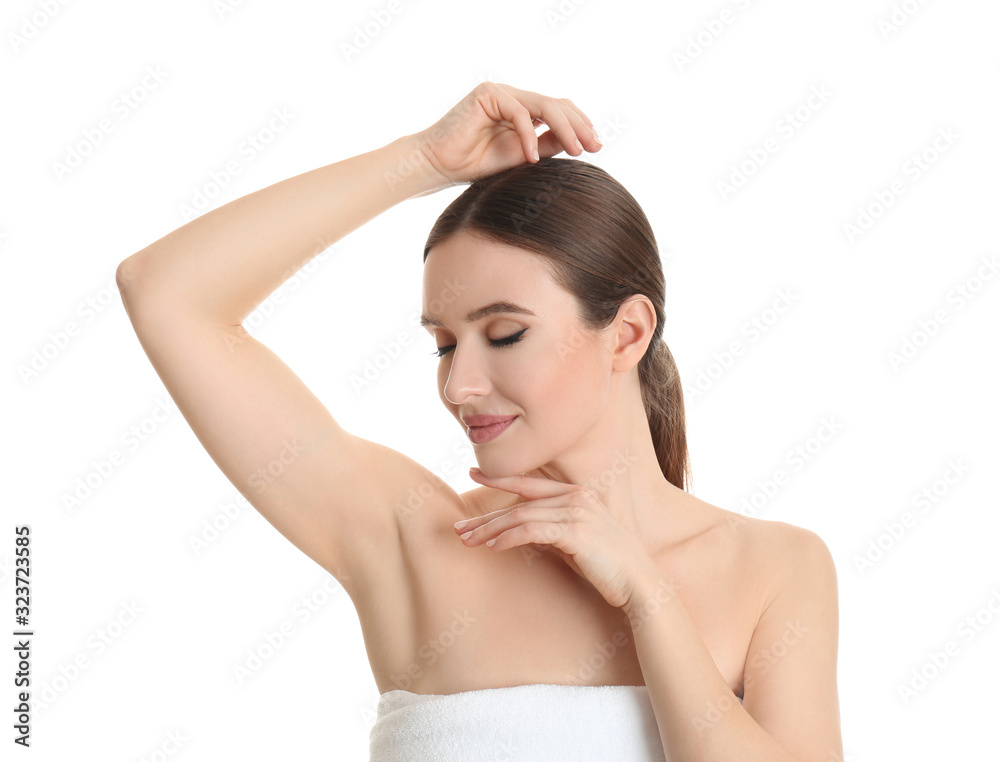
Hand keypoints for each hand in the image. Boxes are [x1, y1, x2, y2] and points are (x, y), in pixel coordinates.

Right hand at [414, 82, 602, 186]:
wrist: (438, 166)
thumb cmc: (474, 165)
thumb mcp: (520, 158)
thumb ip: (546, 146)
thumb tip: (577, 142)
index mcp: (523, 110)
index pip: (560, 110)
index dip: (580, 125)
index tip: (596, 147)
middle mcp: (514, 98)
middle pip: (557, 104)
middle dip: (579, 126)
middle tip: (595, 147)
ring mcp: (502, 93)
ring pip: (544, 105)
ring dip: (565, 128)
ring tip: (576, 151)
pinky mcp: (488, 94)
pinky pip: (520, 113)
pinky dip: (529, 135)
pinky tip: (532, 157)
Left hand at [453, 468, 656, 608]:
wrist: (640, 584)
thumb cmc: (609, 567)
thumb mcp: (575, 542)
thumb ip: (552, 531)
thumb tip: (522, 532)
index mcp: (578, 493)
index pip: (530, 482)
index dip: (500, 478)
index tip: (473, 474)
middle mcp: (576, 497)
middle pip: (519, 502)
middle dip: (486, 514)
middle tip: (459, 526)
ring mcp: (576, 512)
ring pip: (520, 516)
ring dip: (490, 530)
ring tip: (468, 541)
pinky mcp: (574, 531)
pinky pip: (531, 531)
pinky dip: (508, 538)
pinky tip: (492, 547)